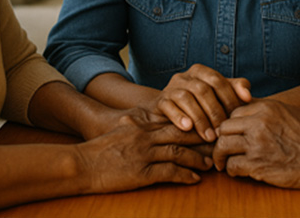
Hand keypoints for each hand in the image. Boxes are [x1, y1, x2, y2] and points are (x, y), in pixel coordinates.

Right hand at [77, 114, 212, 193]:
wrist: (81, 164)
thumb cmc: (100, 149)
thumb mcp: (122, 129)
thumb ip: (140, 124)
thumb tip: (157, 122)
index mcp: (142, 123)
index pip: (175, 120)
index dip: (195, 123)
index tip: (210, 126)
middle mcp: (146, 135)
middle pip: (182, 133)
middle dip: (203, 138)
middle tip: (219, 143)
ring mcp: (144, 153)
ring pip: (179, 152)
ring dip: (198, 158)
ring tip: (211, 164)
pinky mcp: (141, 172)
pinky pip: (168, 172)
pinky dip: (185, 175)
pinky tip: (194, 179)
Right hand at [150, 64, 251, 141]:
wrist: (167, 113)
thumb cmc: (200, 106)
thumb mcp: (218, 97)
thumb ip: (234, 91)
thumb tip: (248, 96)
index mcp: (201, 71)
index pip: (218, 81)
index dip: (229, 98)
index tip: (237, 118)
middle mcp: (185, 76)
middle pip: (203, 90)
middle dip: (215, 112)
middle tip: (223, 132)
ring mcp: (170, 88)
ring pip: (186, 98)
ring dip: (200, 118)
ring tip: (209, 137)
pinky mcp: (159, 101)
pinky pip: (169, 106)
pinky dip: (179, 116)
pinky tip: (188, 128)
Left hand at [212, 100, 299, 189]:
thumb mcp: (287, 112)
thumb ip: (265, 111)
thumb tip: (246, 108)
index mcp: (266, 108)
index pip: (234, 113)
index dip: (230, 125)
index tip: (230, 134)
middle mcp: (258, 123)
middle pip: (224, 128)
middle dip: (221, 139)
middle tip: (222, 148)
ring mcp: (257, 143)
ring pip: (223, 146)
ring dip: (221, 156)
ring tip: (224, 162)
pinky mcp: (257, 164)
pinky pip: (232, 166)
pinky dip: (232, 171)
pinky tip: (238, 172)